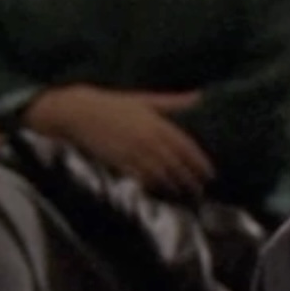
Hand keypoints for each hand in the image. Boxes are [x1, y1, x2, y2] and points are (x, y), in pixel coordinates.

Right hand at [25, 85, 215, 198]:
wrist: (78, 112)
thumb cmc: (114, 104)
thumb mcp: (145, 100)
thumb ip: (174, 102)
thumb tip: (200, 97)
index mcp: (158, 124)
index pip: (186, 148)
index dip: (200, 163)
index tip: (211, 174)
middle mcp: (148, 140)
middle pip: (176, 165)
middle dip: (190, 179)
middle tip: (201, 190)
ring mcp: (133, 153)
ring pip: (160, 174)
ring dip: (174, 186)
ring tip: (185, 194)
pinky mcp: (118, 162)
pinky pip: (140, 178)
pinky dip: (153, 185)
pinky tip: (161, 191)